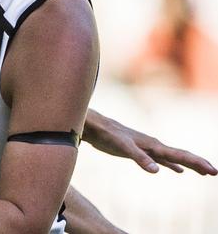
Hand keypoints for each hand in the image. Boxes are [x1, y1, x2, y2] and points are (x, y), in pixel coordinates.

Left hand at [83, 109, 216, 174]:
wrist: (94, 126)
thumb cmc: (106, 134)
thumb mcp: (122, 147)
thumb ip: (139, 158)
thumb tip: (157, 171)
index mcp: (152, 145)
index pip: (179, 155)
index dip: (196, 163)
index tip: (213, 170)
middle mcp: (152, 145)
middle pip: (180, 156)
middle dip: (197, 164)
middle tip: (215, 172)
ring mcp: (147, 148)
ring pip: (173, 158)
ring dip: (188, 165)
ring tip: (203, 172)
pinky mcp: (139, 151)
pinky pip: (161, 160)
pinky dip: (172, 165)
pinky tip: (178, 171)